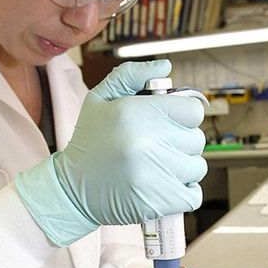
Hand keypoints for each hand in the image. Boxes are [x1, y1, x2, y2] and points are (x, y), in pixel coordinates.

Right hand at [15, 60, 207, 245]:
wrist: (71, 189)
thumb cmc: (89, 142)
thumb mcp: (100, 98)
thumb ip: (131, 75)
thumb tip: (165, 65)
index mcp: (136, 112)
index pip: (193, 111)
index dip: (182, 116)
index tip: (168, 123)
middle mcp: (147, 141)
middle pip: (196, 139)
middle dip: (180, 142)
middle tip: (156, 146)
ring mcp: (155, 174)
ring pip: (196, 166)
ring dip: (181, 168)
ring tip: (156, 167)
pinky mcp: (159, 202)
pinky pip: (193, 196)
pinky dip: (183, 193)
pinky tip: (163, 186)